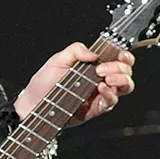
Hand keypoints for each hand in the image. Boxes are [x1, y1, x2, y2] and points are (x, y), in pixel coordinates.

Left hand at [15, 42, 135, 124]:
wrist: (34, 104)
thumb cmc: (44, 82)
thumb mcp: (58, 59)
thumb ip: (76, 50)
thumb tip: (93, 52)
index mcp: (93, 65)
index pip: (118, 59)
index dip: (125, 56)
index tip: (121, 55)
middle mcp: (100, 79)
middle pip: (126, 72)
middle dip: (120, 68)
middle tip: (103, 69)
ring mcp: (100, 94)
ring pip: (125, 87)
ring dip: (120, 80)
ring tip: (106, 78)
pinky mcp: (97, 108)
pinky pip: (112, 101)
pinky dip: (110, 94)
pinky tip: (100, 88)